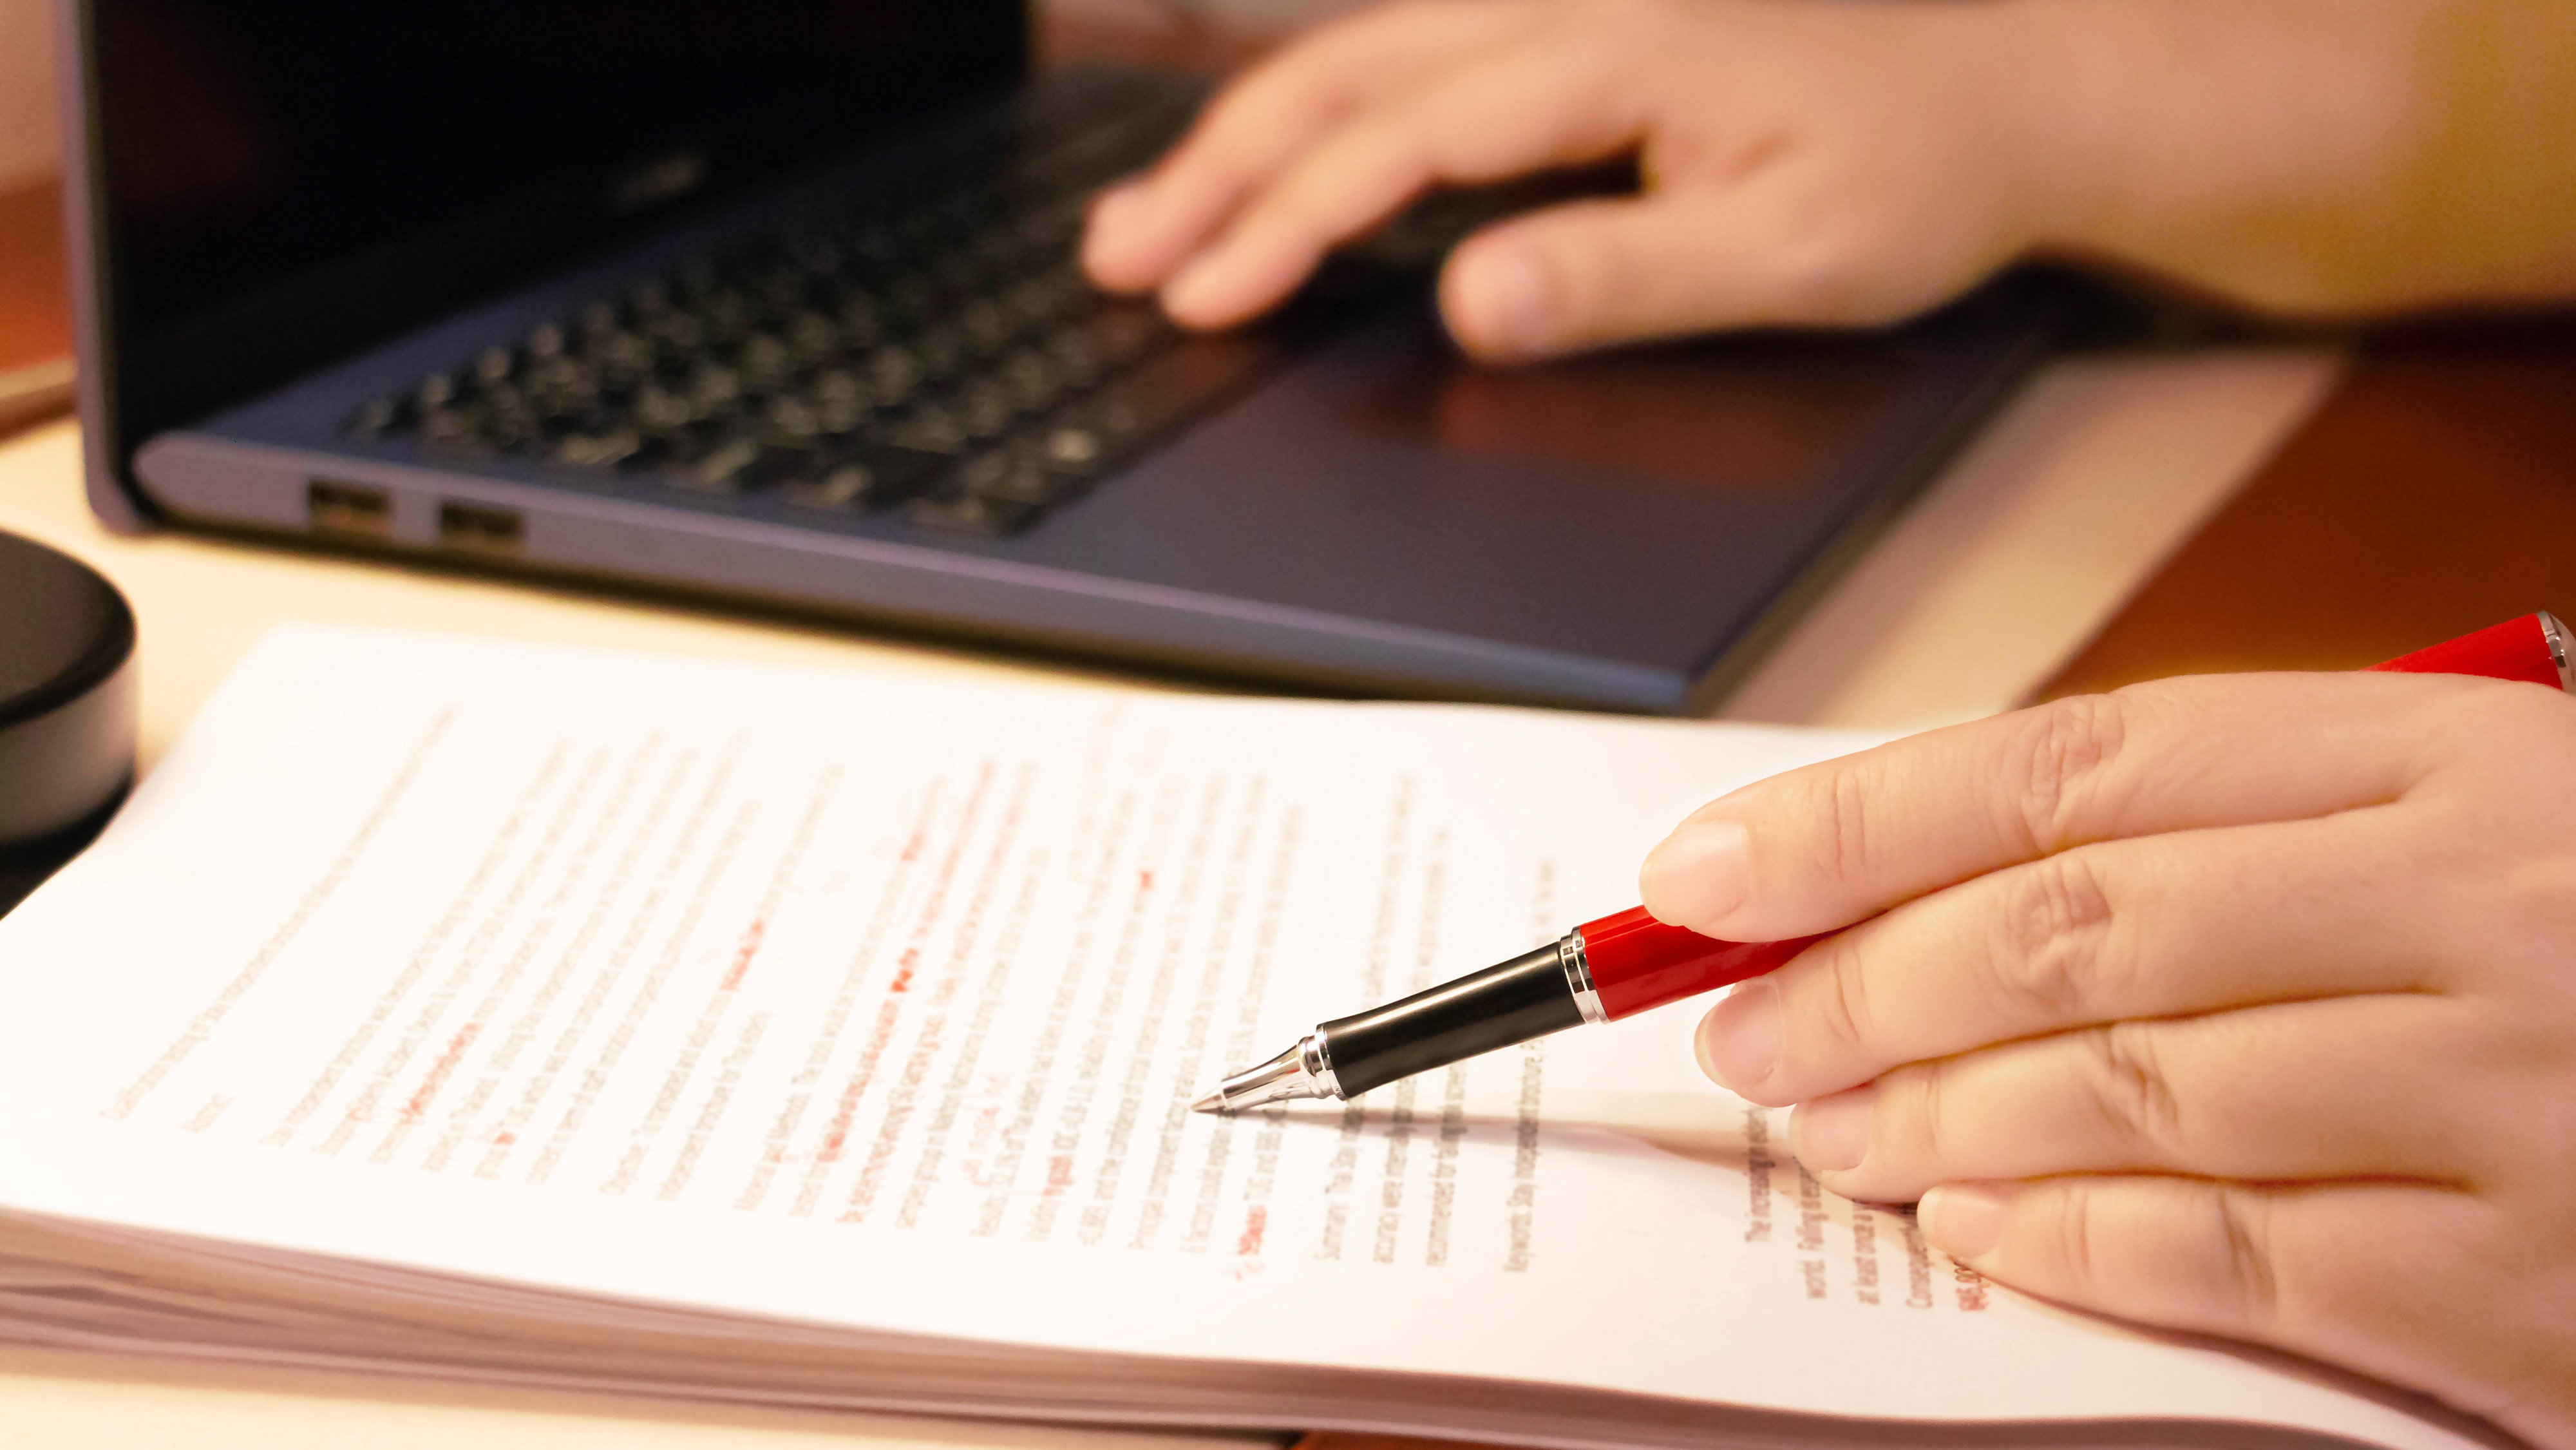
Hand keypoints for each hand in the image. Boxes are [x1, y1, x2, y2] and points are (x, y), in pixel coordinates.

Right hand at [1085, 0, 2575, 359]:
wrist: (2014, 97)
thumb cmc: (1920, 178)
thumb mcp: (1794, 256)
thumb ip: (1626, 277)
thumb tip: (1466, 299)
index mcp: (1617, 56)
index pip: (1405, 143)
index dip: (1286, 221)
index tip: (1201, 296)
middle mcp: (1573, 11)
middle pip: (1347, 77)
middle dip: (1218, 173)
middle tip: (1115, 261)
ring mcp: (1571, 12)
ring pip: (1363, 60)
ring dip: (1245, 140)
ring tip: (1145, 220)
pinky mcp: (1580, 37)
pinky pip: (1413, 65)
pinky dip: (1320, 119)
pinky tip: (1273, 166)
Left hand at [1637, 672, 2575, 1447]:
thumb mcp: (2470, 808)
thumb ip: (2236, 825)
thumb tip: (1929, 878)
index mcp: (2449, 751)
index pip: (2068, 765)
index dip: (1855, 823)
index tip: (1703, 877)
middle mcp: (2478, 902)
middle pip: (2068, 931)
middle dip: (1859, 984)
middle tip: (1737, 1030)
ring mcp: (2512, 1095)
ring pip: (2122, 1095)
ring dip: (1930, 1114)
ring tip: (1825, 1127)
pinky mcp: (2527, 1288)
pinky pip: (2231, 1260)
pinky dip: (2070, 1245)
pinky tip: (1975, 1232)